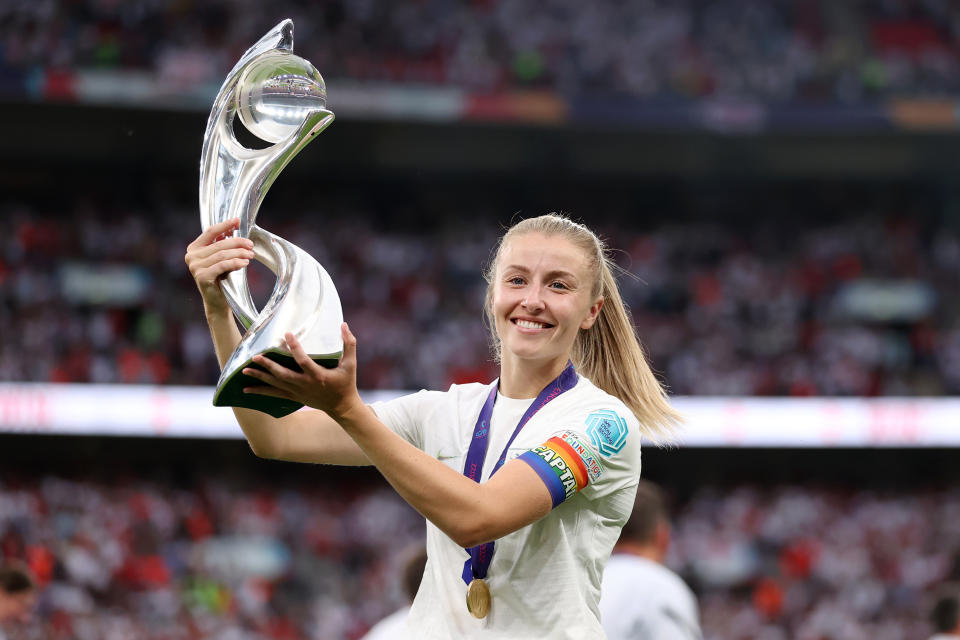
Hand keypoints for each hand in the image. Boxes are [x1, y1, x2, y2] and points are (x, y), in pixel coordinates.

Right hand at [184, 217, 255, 314]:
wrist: (217, 301)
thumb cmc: (220, 278)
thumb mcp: (222, 258)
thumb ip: (224, 244)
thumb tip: (235, 227)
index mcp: (194, 248)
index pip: (211, 232)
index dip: (225, 225)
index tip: (238, 220)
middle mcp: (191, 256)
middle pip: (219, 244)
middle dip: (238, 242)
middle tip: (251, 245)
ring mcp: (195, 267)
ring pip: (222, 254)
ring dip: (239, 253)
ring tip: (251, 255)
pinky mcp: (202, 276)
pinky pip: (222, 265)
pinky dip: (235, 263)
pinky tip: (245, 264)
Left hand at [241, 323, 362, 420]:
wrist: (341, 407)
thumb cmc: (346, 383)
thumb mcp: (351, 364)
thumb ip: (349, 344)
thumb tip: (344, 324)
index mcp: (318, 375)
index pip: (304, 361)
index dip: (295, 348)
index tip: (287, 334)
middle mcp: (305, 385)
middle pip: (283, 375)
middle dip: (268, 366)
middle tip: (255, 357)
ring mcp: (298, 392)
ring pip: (276, 384)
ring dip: (260, 377)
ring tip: (245, 370)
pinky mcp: (294, 397)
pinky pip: (274, 394)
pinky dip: (260, 391)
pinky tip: (247, 389)